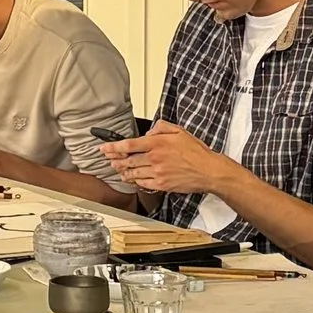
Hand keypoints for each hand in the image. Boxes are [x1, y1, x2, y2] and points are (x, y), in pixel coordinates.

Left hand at [99, 123, 227, 196]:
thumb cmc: (196, 151)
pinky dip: (135, 181)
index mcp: (157, 143)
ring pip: (133, 173)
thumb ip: (161, 127)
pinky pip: (142, 183)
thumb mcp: (179, 131)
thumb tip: (149, 132)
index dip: (113, 147)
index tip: (104, 148)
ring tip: (118, 169)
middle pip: (127, 160)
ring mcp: (157, 173)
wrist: (208, 170)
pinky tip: (132, 179)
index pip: (128, 145)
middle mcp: (155, 158)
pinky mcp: (162, 184)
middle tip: (108, 160)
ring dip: (123, 171)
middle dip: (114, 160)